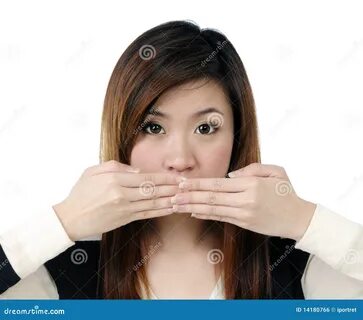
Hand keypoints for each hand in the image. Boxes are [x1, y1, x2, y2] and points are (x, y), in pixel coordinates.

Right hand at [52, 160, 179, 240]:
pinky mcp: (124, 219)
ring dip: (171, 199)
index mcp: (114, 178)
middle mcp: (121, 193)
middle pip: (153, 189)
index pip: (146, 177)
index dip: (164, 177)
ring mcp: (124, 207)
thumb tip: (137, 171)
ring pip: (153, 202)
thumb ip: (115, 166)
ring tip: (185, 196)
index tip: (177, 176)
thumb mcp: (93, 171)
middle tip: (187, 185)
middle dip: (173, 187)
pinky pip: (147, 214)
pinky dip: (161, 211)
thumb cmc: (81, 193)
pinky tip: (172, 208)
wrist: (70, 218)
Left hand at [171, 163, 316, 240]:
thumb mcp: (275, 172)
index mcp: (250, 185)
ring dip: (192, 207)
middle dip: (189, 196)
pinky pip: (221, 218)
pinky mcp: (244, 223)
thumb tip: (230, 176)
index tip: (182, 183)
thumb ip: (252, 169)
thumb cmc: (286, 192)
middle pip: (211, 197)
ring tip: (176, 205)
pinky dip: (206, 215)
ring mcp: (244, 214)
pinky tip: (193, 212)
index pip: (218, 184)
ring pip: (213, 209)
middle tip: (171, 196)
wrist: (299, 218)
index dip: (198, 184)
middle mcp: (245, 200)